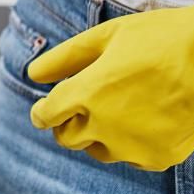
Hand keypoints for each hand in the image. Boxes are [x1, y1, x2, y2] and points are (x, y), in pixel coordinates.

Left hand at [28, 0, 193, 170]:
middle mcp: (105, 125)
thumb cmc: (161, 38)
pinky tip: (147, 118)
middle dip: (68, 123)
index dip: (43, 112)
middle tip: (85, 105)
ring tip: (122, 107)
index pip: (46, 116)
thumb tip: (32, 74)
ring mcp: (133, 145)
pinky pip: (131, 157)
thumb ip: (64, 58)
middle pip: (67, 139)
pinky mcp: (158, 157)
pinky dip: (131, 143)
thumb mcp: (106, 36)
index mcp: (87, 93)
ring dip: (98, 135)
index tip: (46, 108)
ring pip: (98, 151)